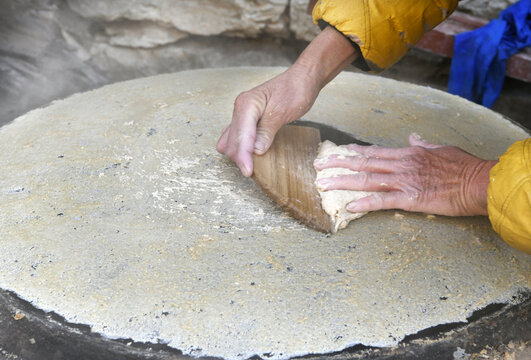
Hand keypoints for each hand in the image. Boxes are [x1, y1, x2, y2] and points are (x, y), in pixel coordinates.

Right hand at [216, 66, 320, 176]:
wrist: (302, 79)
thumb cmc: (295, 90)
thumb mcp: (282, 112)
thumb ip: (266, 131)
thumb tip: (255, 151)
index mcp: (246, 105)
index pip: (241, 136)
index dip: (243, 156)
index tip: (248, 172)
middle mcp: (240, 108)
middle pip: (232, 141)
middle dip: (240, 158)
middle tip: (252, 172)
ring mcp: (242, 113)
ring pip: (230, 140)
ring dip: (238, 154)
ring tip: (250, 166)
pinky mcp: (247, 118)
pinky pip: (235, 136)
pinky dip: (239, 148)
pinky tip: (246, 156)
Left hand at [314, 134, 496, 216]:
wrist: (478, 182)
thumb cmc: (463, 166)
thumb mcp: (441, 149)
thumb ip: (423, 145)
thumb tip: (412, 138)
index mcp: (407, 154)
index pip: (373, 151)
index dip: (353, 151)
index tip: (338, 151)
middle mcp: (400, 165)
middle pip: (362, 163)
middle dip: (338, 164)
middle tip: (318, 166)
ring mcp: (403, 182)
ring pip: (366, 180)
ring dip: (342, 182)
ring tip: (323, 185)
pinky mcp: (410, 199)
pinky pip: (382, 201)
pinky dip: (364, 203)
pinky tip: (349, 206)